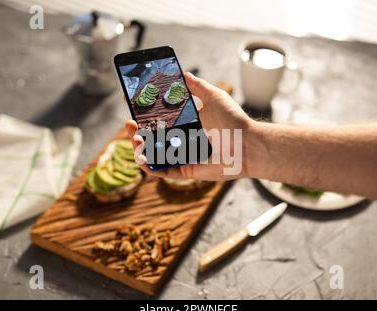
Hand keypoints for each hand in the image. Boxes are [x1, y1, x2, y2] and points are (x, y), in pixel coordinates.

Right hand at [125, 72, 250, 180]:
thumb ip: (198, 86)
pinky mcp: (185, 170)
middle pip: (154, 137)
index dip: (146, 114)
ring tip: (134, 138)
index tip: (132, 105)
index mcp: (188, 123)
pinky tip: (141, 158)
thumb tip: (184, 73)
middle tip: (129, 123)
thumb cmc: (233, 122)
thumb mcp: (214, 97)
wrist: (247, 145)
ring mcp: (183, 156)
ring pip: (155, 154)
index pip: (161, 118)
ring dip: (140, 148)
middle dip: (137, 131)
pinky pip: (163, 171)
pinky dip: (150, 166)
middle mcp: (183, 140)